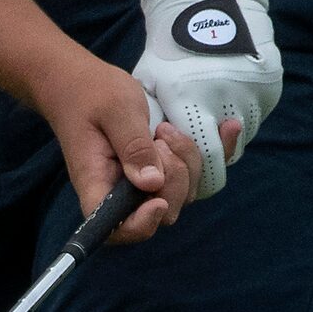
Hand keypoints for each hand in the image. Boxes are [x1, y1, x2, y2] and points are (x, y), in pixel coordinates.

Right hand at [34, 48, 238, 244]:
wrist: (83, 82)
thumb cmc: (90, 93)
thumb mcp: (114, 111)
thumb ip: (133, 145)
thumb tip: (152, 184)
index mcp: (99, 184)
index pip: (118, 228)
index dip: (142, 224)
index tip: (156, 199)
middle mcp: (123, 191)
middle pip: (163, 210)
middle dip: (174, 177)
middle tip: (159, 136)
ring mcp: (145, 181)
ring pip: (184, 192)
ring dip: (188, 161)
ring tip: (165, 129)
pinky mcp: (163, 166)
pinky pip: (196, 172)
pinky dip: (217, 151)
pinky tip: (229, 128)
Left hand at [132, 0, 282, 198]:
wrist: (208, 6)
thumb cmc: (171, 46)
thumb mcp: (149, 80)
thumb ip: (149, 121)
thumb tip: (146, 155)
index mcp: (191, 104)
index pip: (201, 160)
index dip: (191, 162)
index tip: (179, 147)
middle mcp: (225, 105)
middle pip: (224, 157)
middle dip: (209, 157)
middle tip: (194, 140)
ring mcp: (250, 97)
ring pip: (241, 138)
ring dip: (224, 136)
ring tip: (209, 111)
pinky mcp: (267, 88)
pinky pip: (254, 116)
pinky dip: (239, 115)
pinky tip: (224, 97)